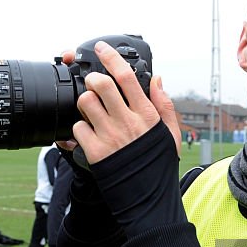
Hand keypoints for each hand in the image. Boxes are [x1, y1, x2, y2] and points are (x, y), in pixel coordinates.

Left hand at [71, 41, 180, 163]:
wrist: (149, 198)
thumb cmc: (158, 165)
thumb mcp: (169, 133)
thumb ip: (164, 104)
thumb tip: (157, 79)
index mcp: (146, 114)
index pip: (126, 76)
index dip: (111, 57)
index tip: (102, 48)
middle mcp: (127, 122)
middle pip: (100, 84)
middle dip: (92, 80)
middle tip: (93, 85)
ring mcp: (110, 136)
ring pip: (85, 103)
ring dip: (85, 103)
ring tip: (91, 111)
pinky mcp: (95, 152)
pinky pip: (78, 128)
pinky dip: (79, 128)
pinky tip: (88, 134)